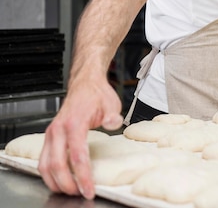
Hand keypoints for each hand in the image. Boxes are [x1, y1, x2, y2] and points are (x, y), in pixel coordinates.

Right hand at [38, 74, 122, 198]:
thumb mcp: (111, 104)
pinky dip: (49, 174)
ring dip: (55, 182)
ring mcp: (51, 133)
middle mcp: (59, 129)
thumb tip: (113, 123)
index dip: (83, 176)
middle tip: (80, 194)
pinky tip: (60, 181)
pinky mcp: (49, 137)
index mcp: (74, 123)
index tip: (89, 189)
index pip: (77, 156)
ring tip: (70, 191)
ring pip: (44, 165)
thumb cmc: (97, 94)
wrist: (85, 84)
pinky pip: (43, 160)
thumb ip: (112, 117)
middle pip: (57, 164)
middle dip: (68, 184)